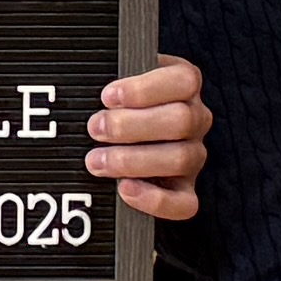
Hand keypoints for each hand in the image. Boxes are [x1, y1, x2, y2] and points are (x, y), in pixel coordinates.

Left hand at [91, 56, 206, 220]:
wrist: (118, 137)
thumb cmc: (116, 106)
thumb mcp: (117, 84)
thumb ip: (111, 77)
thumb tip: (86, 86)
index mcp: (184, 86)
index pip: (184, 81)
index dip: (146, 89)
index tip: (108, 97)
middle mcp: (195, 120)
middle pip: (181, 120)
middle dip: (131, 126)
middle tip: (95, 129)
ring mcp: (192, 157)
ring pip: (181, 158)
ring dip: (133, 161)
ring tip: (96, 161)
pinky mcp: (185, 191)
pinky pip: (184, 203)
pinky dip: (154, 200)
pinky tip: (124, 189)